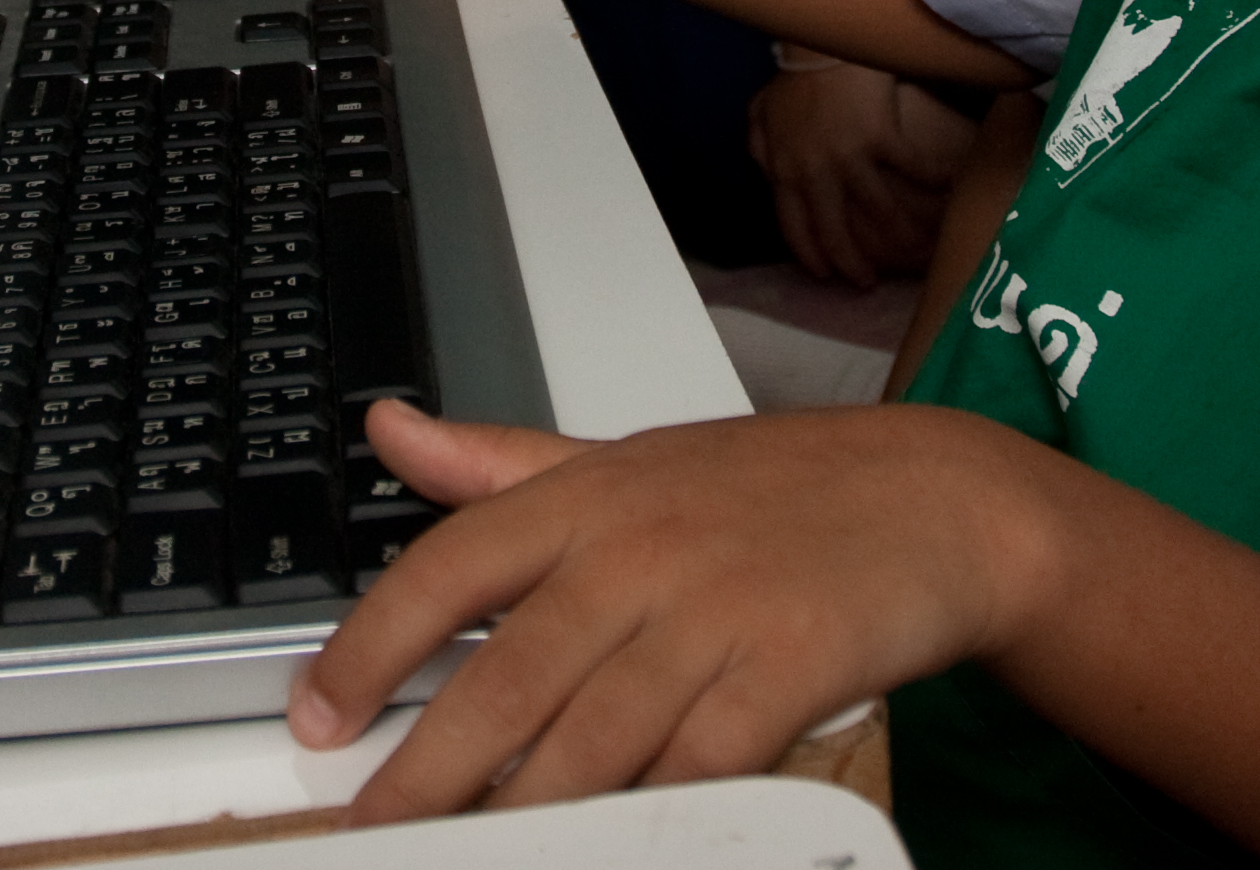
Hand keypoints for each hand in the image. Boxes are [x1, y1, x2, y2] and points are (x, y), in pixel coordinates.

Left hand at [294, 399, 1052, 820]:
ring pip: (594, 733)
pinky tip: (614, 835)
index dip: (370, 646)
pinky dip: (655, 805)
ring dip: (523, 809)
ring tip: (468, 850)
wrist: (939, 498)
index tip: (320, 715)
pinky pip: (703, 759)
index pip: (448, 566)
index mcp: (587, 496)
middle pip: (509, 674)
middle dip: (428, 767)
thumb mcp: (627, 458)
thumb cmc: (777, 489)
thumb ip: (500, 463)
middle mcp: (640, 549)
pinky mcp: (790, 665)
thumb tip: (389, 432)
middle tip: (374, 824)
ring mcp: (716, 609)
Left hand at [747, 63, 975, 286]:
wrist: (821, 41)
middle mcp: (817, 172)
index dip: (810, 254)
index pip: (795, 226)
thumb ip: (761, 145)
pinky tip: (950, 188)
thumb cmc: (794, 76)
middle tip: (867, 282)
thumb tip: (764, 170)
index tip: (824, 274)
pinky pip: (913, 169)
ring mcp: (851, 157)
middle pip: (836, 230)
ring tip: (916, 249)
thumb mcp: (763, 113)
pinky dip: (934, 181)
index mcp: (786, 168)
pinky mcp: (882, 138)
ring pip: (879, 211)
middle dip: (852, 263)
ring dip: (899, 234)